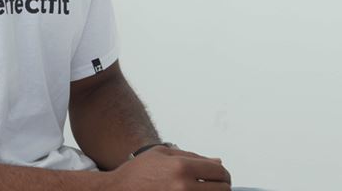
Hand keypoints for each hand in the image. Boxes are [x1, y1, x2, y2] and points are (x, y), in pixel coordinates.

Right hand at [104, 145, 231, 190]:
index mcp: (181, 167)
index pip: (220, 171)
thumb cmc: (137, 172)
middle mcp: (183, 186)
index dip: (223, 173)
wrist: (117, 190)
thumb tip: (217, 161)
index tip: (219, 175)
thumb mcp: (161, 154)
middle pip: (223, 189)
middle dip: (221, 186)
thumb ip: (191, 156)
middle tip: (214, 185)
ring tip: (203, 189)